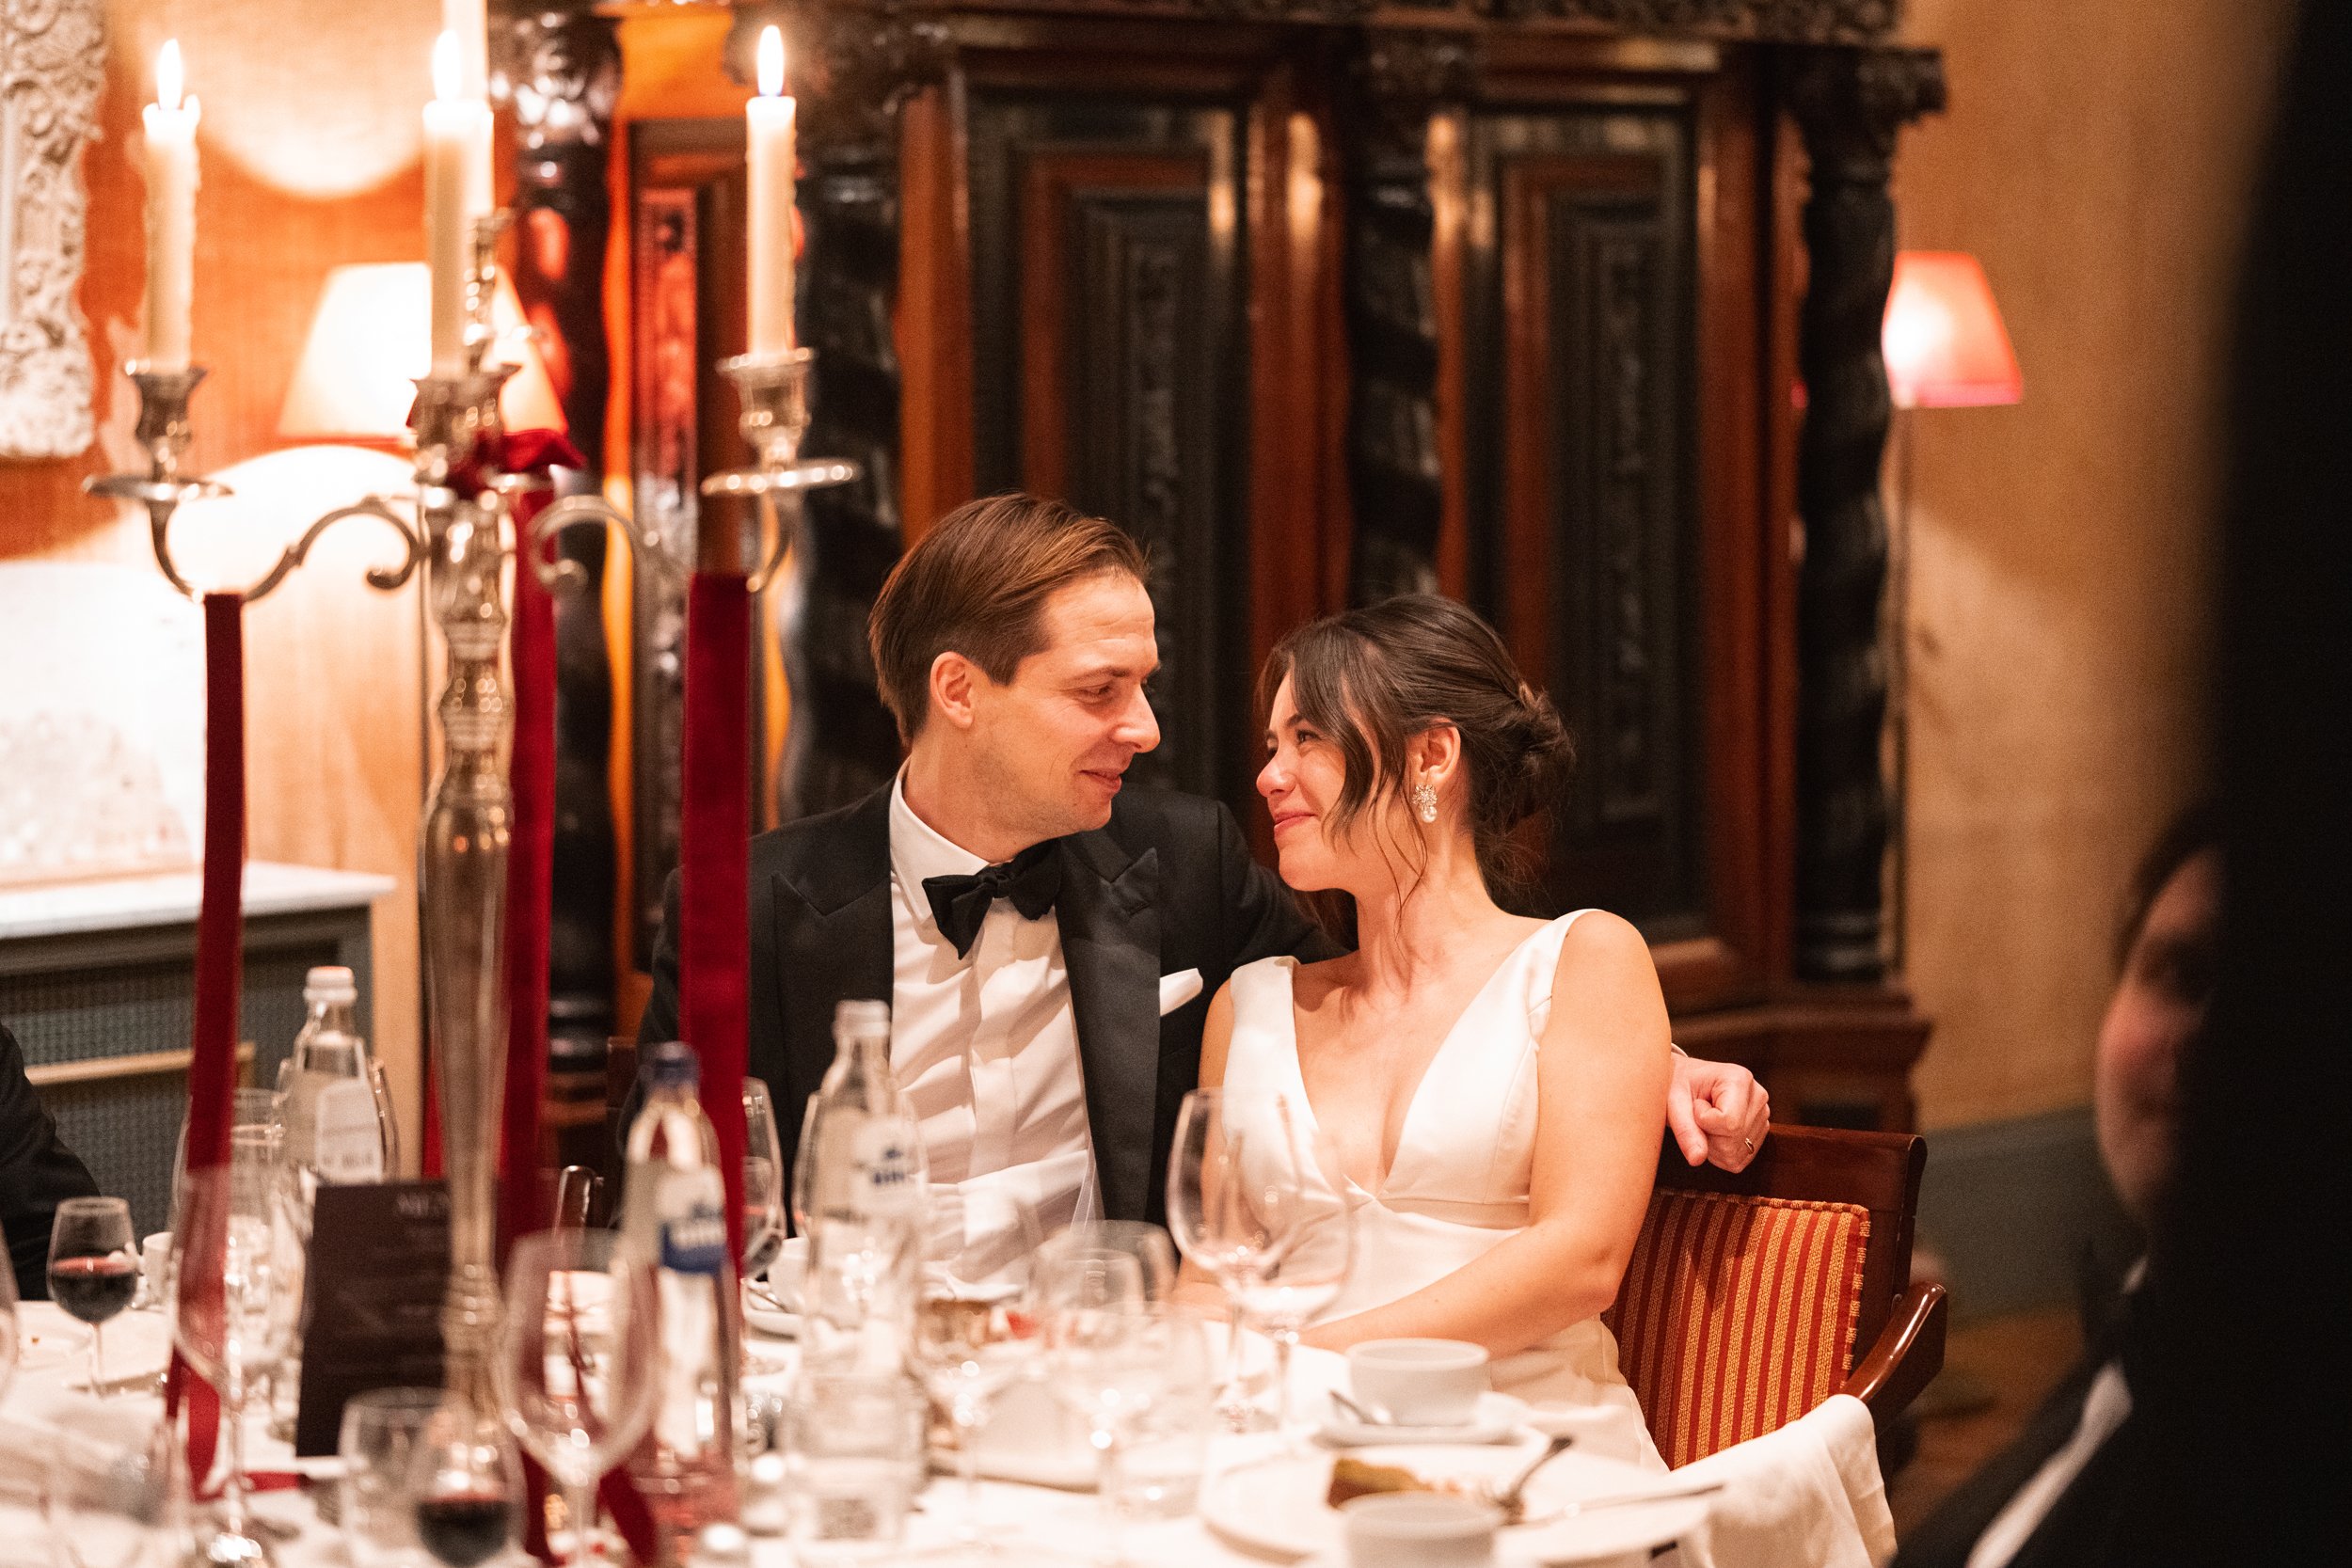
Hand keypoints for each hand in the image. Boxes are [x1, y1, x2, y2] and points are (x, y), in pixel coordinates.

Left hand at [1667, 1053, 1768, 1171]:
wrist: (1685, 1082)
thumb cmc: (1679, 1085)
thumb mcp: (1673, 1102)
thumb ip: (1684, 1129)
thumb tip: (1697, 1159)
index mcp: (1740, 1079)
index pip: (1729, 1123)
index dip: (1703, 1122)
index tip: (1695, 1104)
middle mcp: (1758, 1097)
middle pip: (1733, 1141)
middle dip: (1706, 1136)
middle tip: (1698, 1115)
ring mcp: (1762, 1116)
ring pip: (1735, 1154)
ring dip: (1711, 1146)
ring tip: (1706, 1121)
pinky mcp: (1759, 1134)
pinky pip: (1737, 1161)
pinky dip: (1719, 1153)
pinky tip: (1714, 1132)